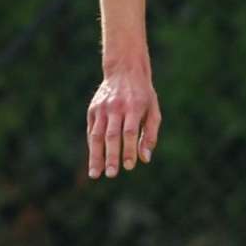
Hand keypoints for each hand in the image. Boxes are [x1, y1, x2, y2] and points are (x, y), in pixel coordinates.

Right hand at [86, 62, 160, 178]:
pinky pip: (92, 131)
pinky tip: (94, 161)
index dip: (129, 149)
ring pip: (97, 135)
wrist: (124, 70)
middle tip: (112, 174)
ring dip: (96, 155)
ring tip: (95, 174)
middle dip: (111, 156)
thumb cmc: (143, 95)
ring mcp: (102, 108)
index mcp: (134, 107)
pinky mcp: (93, 109)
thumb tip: (145, 158)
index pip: (130, 132)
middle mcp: (116, 107)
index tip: (129, 166)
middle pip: (112, 135)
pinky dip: (92, 146)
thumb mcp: (153, 110)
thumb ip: (150, 134)